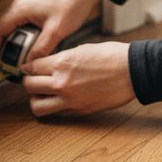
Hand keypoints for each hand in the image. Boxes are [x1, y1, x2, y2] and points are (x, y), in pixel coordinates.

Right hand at [0, 0, 112, 65]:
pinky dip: (24, 35)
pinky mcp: (35, 6)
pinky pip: (23, 23)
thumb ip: (41, 49)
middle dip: (5, 48)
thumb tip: (29, 63)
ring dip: (16, 42)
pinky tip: (33, 45)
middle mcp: (20, 5)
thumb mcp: (56, 31)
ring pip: (14, 27)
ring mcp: (27, 4)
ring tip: (21, 57)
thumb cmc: (72, 4)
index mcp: (20, 9)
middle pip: (4, 30)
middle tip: (9, 64)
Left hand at [20, 42, 134, 116]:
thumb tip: (52, 63)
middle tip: (33, 80)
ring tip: (42, 95)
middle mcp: (61, 82)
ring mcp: (69, 99)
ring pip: (37, 106)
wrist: (132, 72)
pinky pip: (56, 113)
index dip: (28, 67)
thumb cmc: (112, 56)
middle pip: (29, 86)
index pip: (31, 67)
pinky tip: (60, 100)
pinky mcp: (79, 111)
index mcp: (62, 62)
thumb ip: (64, 58)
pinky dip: (54, 108)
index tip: (29, 68)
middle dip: (29, 82)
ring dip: (36, 100)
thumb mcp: (83, 49)